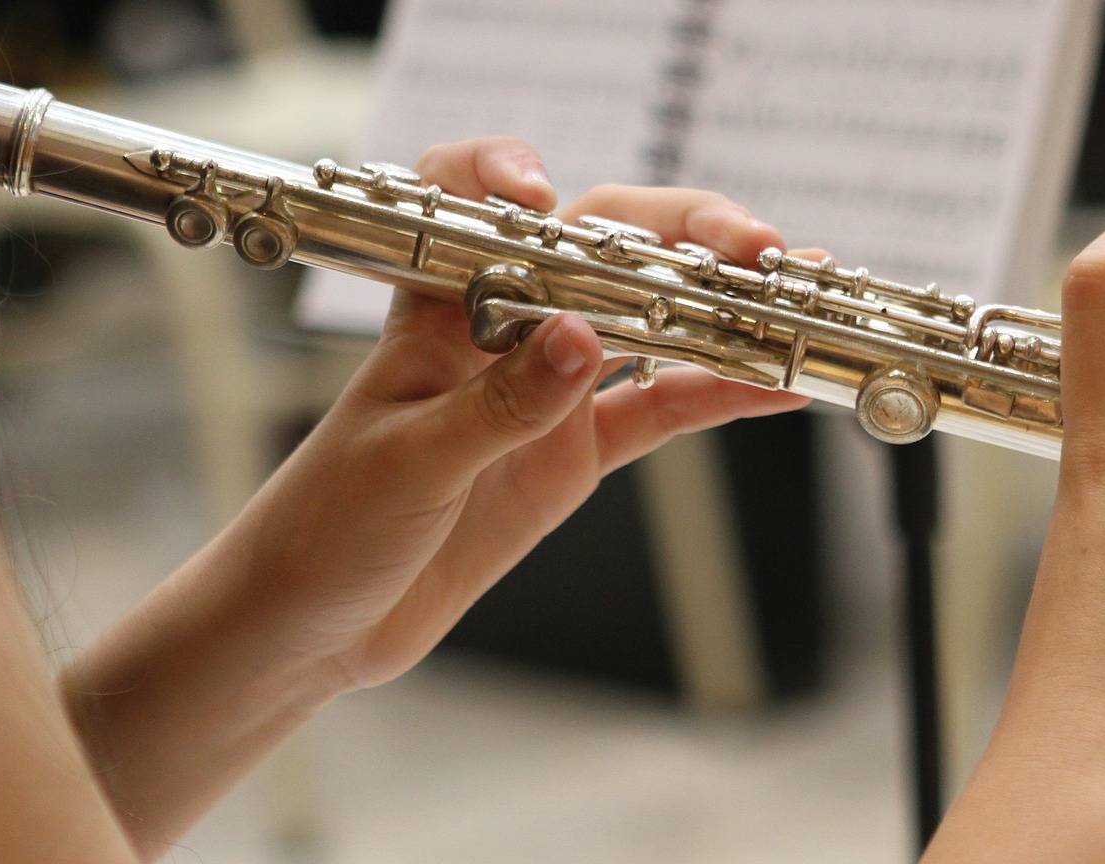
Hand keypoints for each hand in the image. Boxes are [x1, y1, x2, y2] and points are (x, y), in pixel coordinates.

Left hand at [208, 136, 809, 690]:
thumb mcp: (408, 464)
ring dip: (721, 309)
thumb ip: (498, 404)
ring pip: (650, 322)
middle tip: (754, 251)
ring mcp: (547, 387)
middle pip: (603, 249)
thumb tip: (581, 339)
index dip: (511, 180)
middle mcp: (502, 329)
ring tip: (793, 299)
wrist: (312, 624)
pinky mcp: (574, 451)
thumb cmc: (324, 528)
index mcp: (438, 310)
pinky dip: (718, 395)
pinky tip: (776, 386)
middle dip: (682, 236)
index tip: (548, 199)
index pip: (476, 207)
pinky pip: (661, 409)